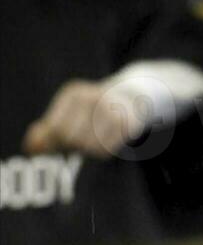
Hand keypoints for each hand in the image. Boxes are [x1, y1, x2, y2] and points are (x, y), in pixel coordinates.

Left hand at [22, 81, 147, 158]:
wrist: (129, 97)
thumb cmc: (88, 111)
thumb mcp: (65, 113)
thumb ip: (44, 131)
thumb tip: (31, 148)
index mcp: (74, 93)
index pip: (56, 129)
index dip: (53, 142)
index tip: (57, 143)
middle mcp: (95, 98)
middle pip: (71, 139)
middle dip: (70, 146)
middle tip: (74, 144)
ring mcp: (114, 110)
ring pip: (89, 147)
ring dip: (86, 150)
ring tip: (90, 140)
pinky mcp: (128, 123)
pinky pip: (105, 150)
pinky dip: (101, 151)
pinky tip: (105, 140)